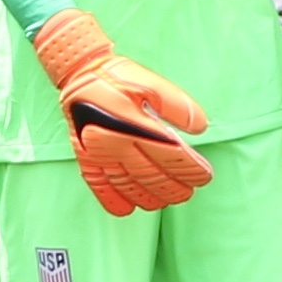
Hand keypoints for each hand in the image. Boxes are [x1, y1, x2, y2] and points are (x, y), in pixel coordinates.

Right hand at [31, 9, 213, 216]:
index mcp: (134, 125)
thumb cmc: (116, 76)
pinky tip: (128, 208)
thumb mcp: (150, 81)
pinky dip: (113, 201)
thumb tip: (200, 127)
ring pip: (129, 186)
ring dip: (152, 198)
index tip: (204, 176)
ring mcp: (98, 154)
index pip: (171, 157)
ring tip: (167, 201)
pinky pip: (99, 187)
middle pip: (152, 176)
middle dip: (176, 187)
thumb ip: (176, 104)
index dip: (191, 170)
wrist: (77, 73)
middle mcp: (115, 143)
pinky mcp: (85, 158)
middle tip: (190, 191)